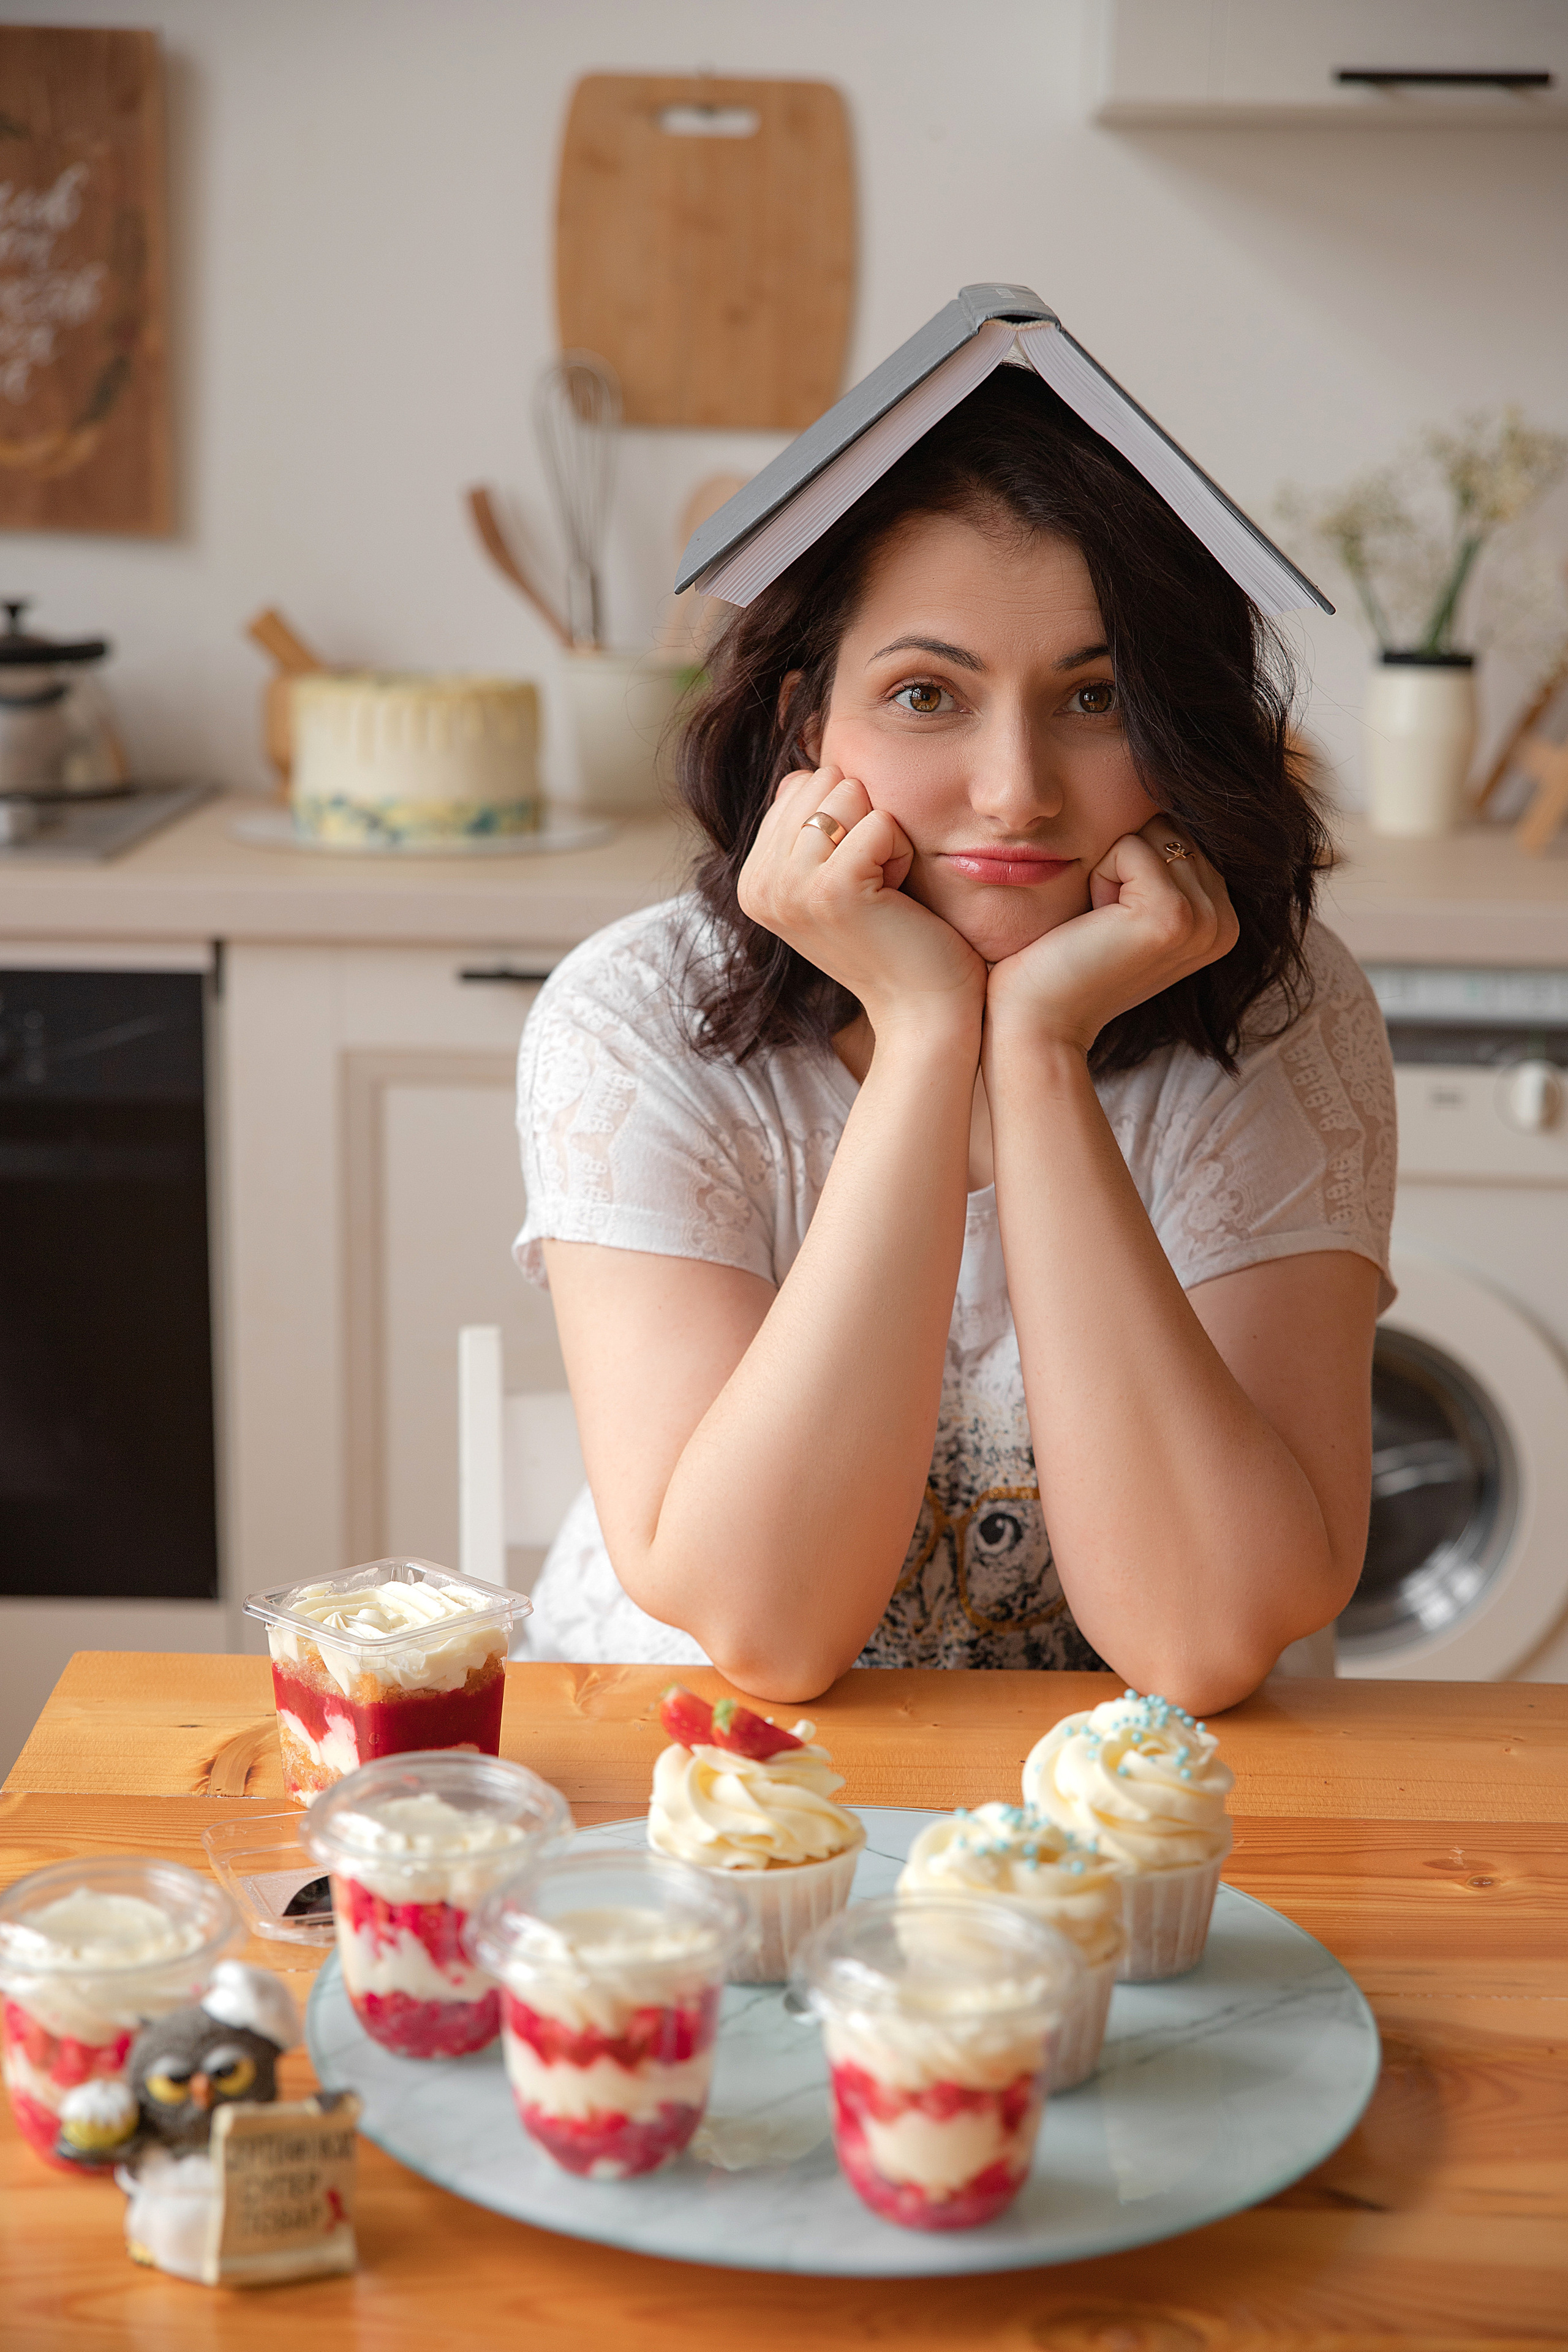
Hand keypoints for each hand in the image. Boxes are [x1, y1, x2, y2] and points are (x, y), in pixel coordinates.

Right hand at [737, 762, 985, 1036]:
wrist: (922, 1009)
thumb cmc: (895, 938)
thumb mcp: (835, 877)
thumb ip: (809, 826)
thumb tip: (811, 763)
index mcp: (753, 879)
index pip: (800, 785)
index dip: (845, 819)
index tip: (857, 877)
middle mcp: (759, 884)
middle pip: (823, 781)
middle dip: (864, 820)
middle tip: (875, 883)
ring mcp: (790, 889)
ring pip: (849, 794)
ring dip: (885, 835)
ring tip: (885, 889)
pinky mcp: (832, 891)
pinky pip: (880, 822)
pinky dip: (902, 852)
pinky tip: (898, 896)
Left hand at [984, 815, 1238, 1051]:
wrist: (1035, 1020)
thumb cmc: (1064, 961)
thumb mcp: (1124, 907)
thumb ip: (1158, 865)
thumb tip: (1161, 784)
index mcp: (1223, 919)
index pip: (1180, 833)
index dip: (1131, 862)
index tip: (1111, 919)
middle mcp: (1226, 922)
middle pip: (1170, 826)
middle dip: (1122, 860)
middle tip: (1100, 922)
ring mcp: (1206, 921)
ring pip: (1151, 833)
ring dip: (1108, 867)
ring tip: (1097, 923)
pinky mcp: (1174, 917)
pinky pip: (1130, 846)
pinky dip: (1099, 875)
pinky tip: (1092, 922)